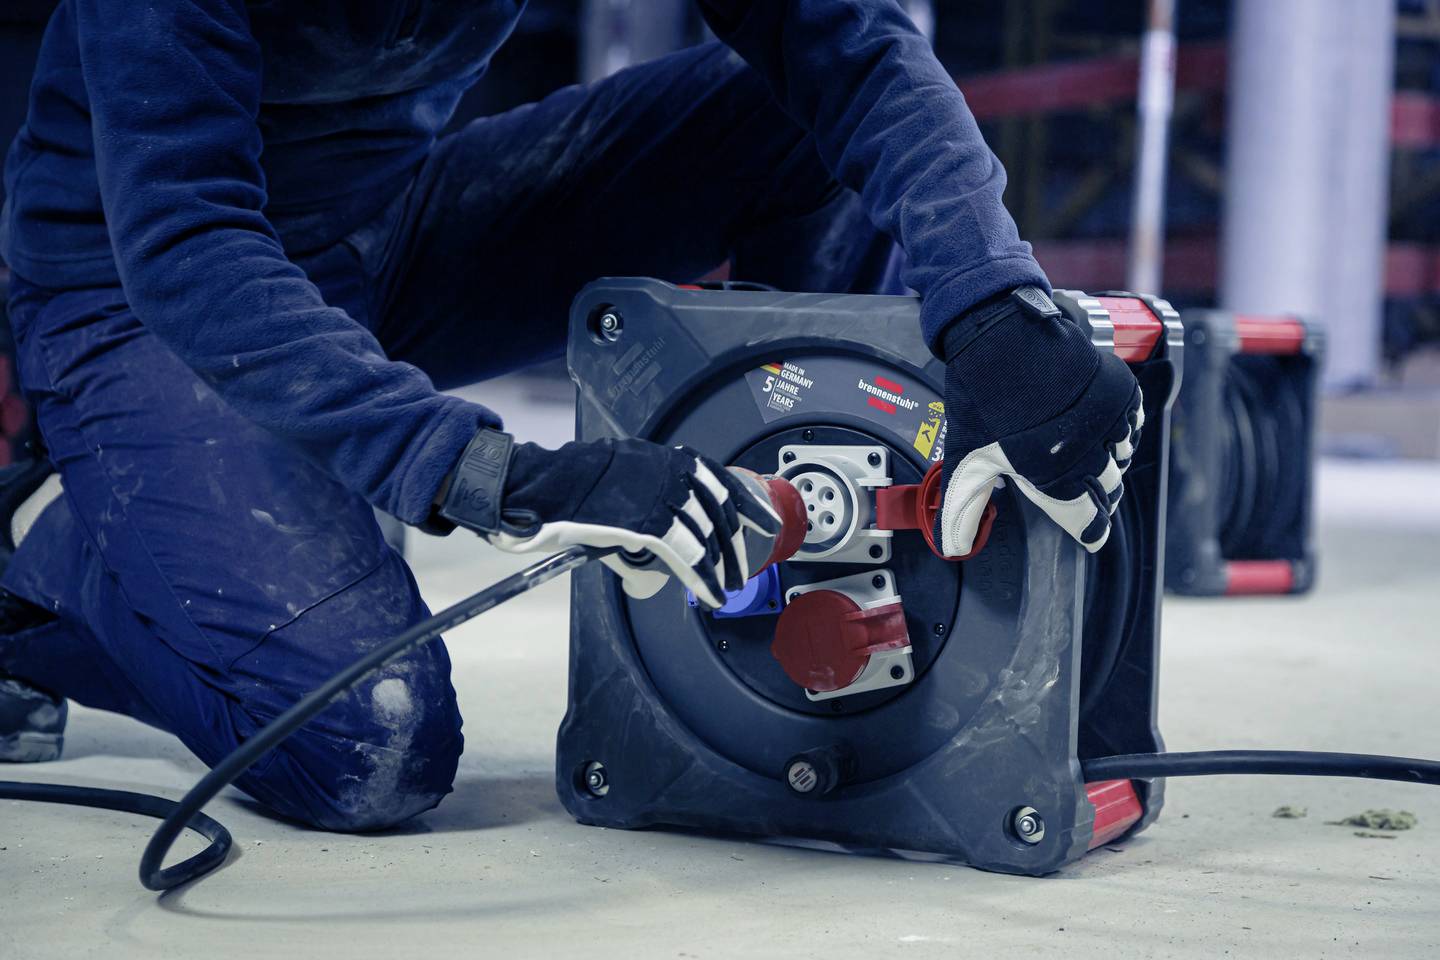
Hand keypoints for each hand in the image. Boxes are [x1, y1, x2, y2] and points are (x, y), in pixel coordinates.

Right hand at [436, 431, 781, 607]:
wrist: (533, 489)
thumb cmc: (563, 491)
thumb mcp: (614, 483)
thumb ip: (644, 502)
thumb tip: (662, 538)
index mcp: (658, 457)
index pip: (716, 477)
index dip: (746, 501)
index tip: (765, 519)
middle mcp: (663, 469)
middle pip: (717, 507)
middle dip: (735, 541)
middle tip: (743, 567)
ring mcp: (655, 493)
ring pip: (704, 532)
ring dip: (722, 564)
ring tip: (727, 586)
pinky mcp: (644, 520)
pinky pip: (685, 552)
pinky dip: (702, 576)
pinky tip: (709, 592)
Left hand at [932, 287, 1142, 554]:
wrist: (1001, 335)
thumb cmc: (982, 396)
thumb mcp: (967, 455)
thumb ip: (965, 506)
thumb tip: (952, 549)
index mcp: (1053, 475)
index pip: (1086, 518)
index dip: (1089, 528)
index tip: (1092, 535)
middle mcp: (1088, 452)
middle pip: (1107, 489)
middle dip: (1096, 493)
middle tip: (1083, 489)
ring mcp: (1107, 421)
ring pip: (1122, 457)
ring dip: (1108, 460)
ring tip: (1087, 453)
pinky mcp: (1119, 392)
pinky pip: (1132, 424)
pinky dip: (1121, 429)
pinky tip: (1100, 426)